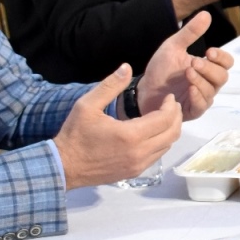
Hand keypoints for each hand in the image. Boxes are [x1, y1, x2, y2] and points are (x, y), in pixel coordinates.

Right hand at [52, 65, 182, 189]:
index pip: (165, 119)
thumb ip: (110, 86)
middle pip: (172, 133)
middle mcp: (139, 152)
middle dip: (176, 117)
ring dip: (170, 131)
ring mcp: (138, 165)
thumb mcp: (87, 105)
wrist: (64, 167)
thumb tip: (127, 67)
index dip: (171, 106)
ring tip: (164, 117)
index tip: (169, 97)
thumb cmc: (75, 134)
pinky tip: (153, 133)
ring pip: (167, 146)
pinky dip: (161, 143)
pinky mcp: (134, 173)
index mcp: (131, 135)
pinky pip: (157, 156)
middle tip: (171, 105)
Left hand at [137, 11, 232, 120]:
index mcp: (207, 68)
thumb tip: (206, 14)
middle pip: (222, 77)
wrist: (143, 90)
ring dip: (201, 80)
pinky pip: (202, 105)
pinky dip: (197, 96)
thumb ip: (190, 33)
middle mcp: (208, 83)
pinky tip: (189, 89)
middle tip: (194, 63)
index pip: (226, 63)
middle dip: (209, 69)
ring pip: (212, 91)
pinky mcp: (192, 111)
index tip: (208, 52)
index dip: (221, 57)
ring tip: (187, 73)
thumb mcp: (173, 47)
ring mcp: (201, 98)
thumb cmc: (161, 69)